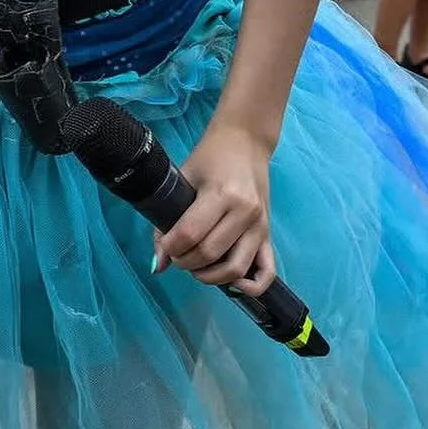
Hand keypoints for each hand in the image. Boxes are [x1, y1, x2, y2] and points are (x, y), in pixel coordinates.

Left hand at [154, 121, 274, 292]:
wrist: (245, 141)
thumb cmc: (210, 157)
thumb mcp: (184, 177)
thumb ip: (166, 219)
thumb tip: (158, 262)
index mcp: (222, 193)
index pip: (191, 234)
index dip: (172, 247)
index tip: (165, 246)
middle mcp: (245, 212)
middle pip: (210, 253)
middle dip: (186, 262)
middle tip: (176, 255)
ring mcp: (260, 226)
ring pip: (235, 269)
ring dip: (210, 276)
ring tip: (196, 267)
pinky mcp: (269, 235)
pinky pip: (266, 272)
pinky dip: (249, 286)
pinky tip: (231, 282)